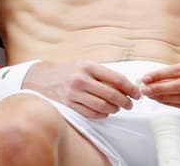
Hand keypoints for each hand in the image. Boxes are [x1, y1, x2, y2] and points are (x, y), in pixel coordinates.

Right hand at [24, 60, 140, 118]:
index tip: (137, 93)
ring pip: (103, 106)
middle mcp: (81, 80)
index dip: (130, 87)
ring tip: (118, 108)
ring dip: (114, 109)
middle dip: (125, 101)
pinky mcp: (69, 106)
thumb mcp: (85, 66)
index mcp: (88, 67)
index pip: (116, 78)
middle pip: (111, 94)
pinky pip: (92, 114)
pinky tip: (105, 112)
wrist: (42, 79)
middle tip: (130, 104)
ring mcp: (74, 94)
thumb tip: (125, 86)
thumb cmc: (68, 72)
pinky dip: (103, 115)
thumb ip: (103, 75)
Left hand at [140, 59, 179, 115]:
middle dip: (159, 88)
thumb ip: (176, 72)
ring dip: (163, 98)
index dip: (159, 75)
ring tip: (151, 95)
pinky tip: (162, 101)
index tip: (146, 78)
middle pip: (178, 86)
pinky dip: (171, 104)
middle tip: (145, 89)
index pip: (177, 70)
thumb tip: (153, 79)